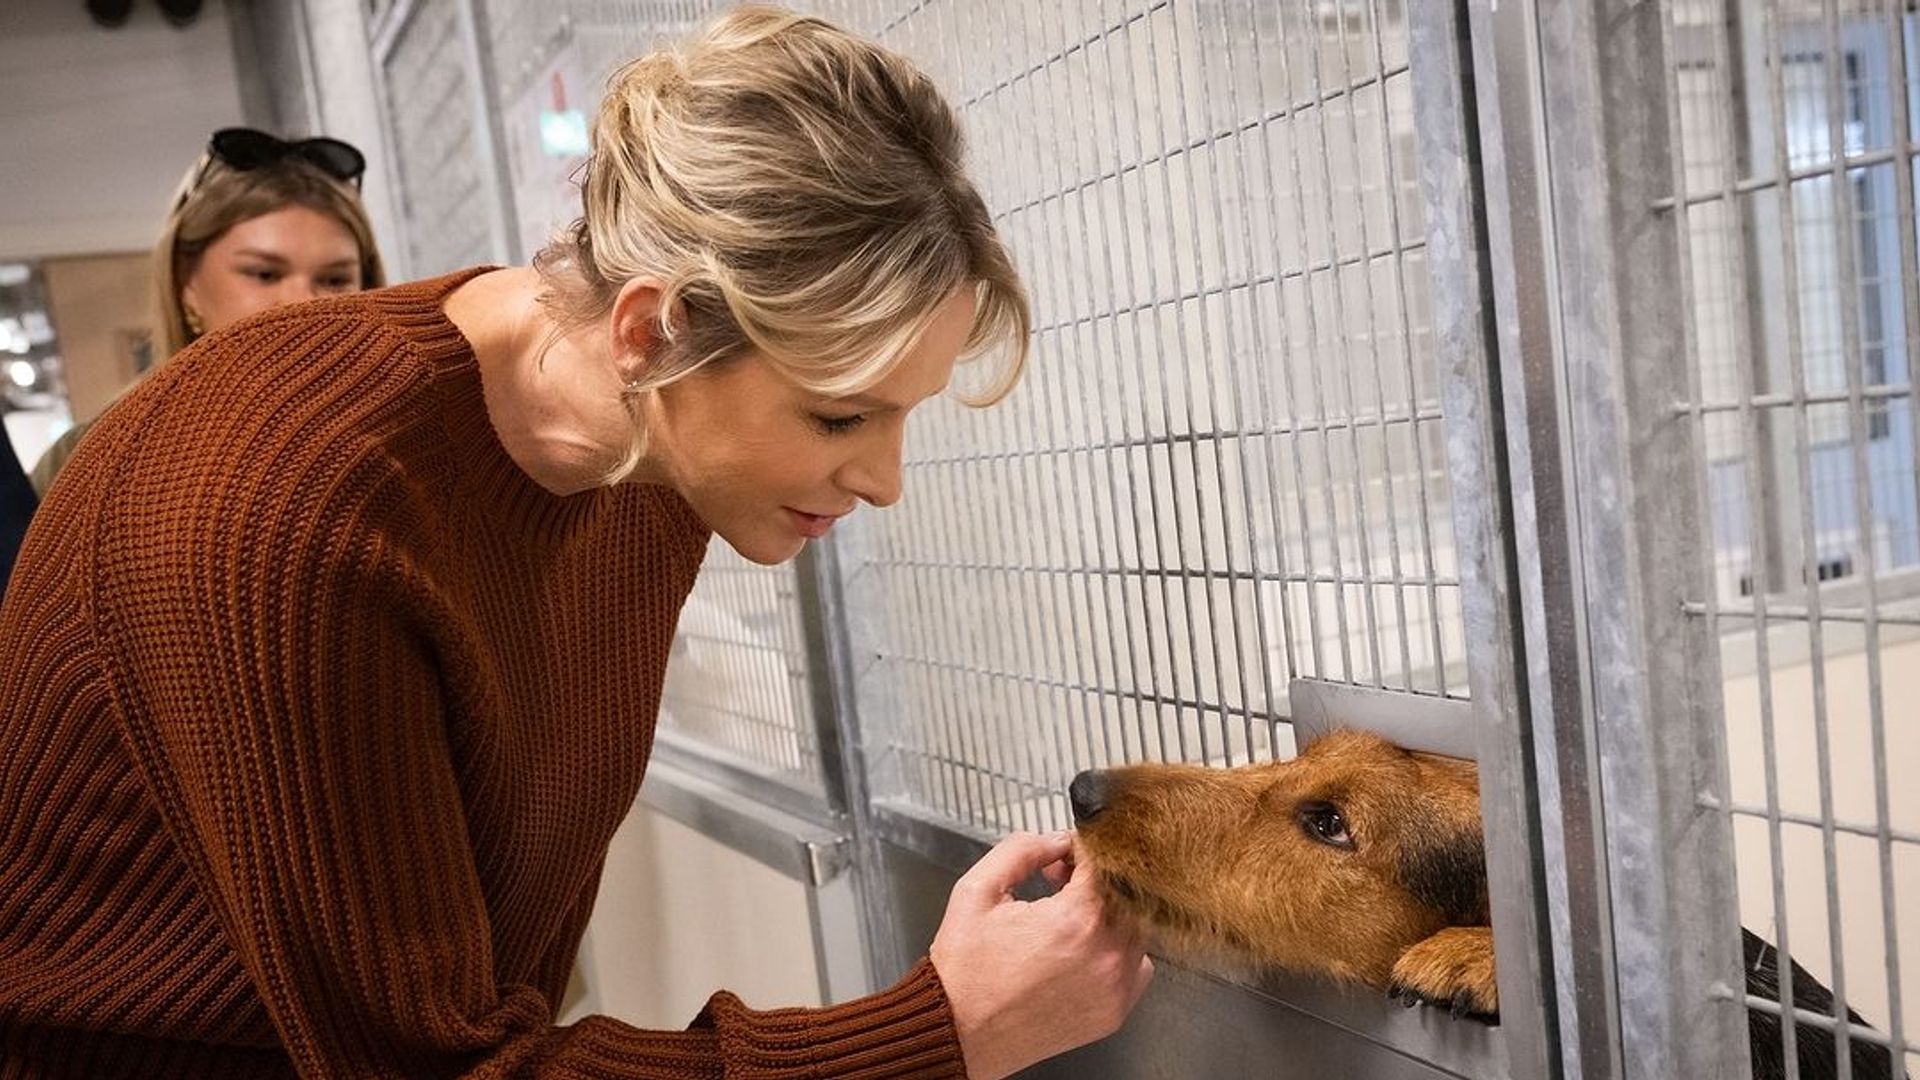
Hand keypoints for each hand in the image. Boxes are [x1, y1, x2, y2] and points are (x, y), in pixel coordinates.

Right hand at [929, 831, 1153, 1079]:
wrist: (959, 1032)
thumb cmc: (965, 973)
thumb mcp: (977, 891)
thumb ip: (1020, 850)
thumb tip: (1054, 842)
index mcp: (1076, 921)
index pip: (1105, 861)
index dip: (1083, 847)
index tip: (1066, 852)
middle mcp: (1105, 955)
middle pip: (1125, 891)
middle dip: (1094, 877)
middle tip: (1060, 881)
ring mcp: (1114, 987)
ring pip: (1136, 926)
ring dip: (1107, 911)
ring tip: (1066, 917)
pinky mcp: (1114, 1011)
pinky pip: (1137, 966)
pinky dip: (1117, 950)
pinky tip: (1083, 949)